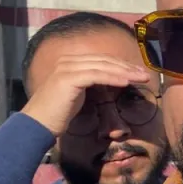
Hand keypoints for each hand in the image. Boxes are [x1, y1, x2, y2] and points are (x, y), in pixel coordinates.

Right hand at [21, 55, 150, 136]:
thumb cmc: (59, 112)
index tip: (138, 72)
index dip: (121, 64)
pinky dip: (113, 78)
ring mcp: (66, 68)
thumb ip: (92, 82)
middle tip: (144, 74)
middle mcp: (67, 61)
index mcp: (69, 62)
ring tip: (141, 78)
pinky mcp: (68, 78)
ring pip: (102, 66)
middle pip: (104, 60)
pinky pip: (96, 75)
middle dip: (126, 67)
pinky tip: (126, 82)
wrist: (38, 124)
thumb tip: (113, 80)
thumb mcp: (79, 93)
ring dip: (125, 72)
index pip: (101, 59)